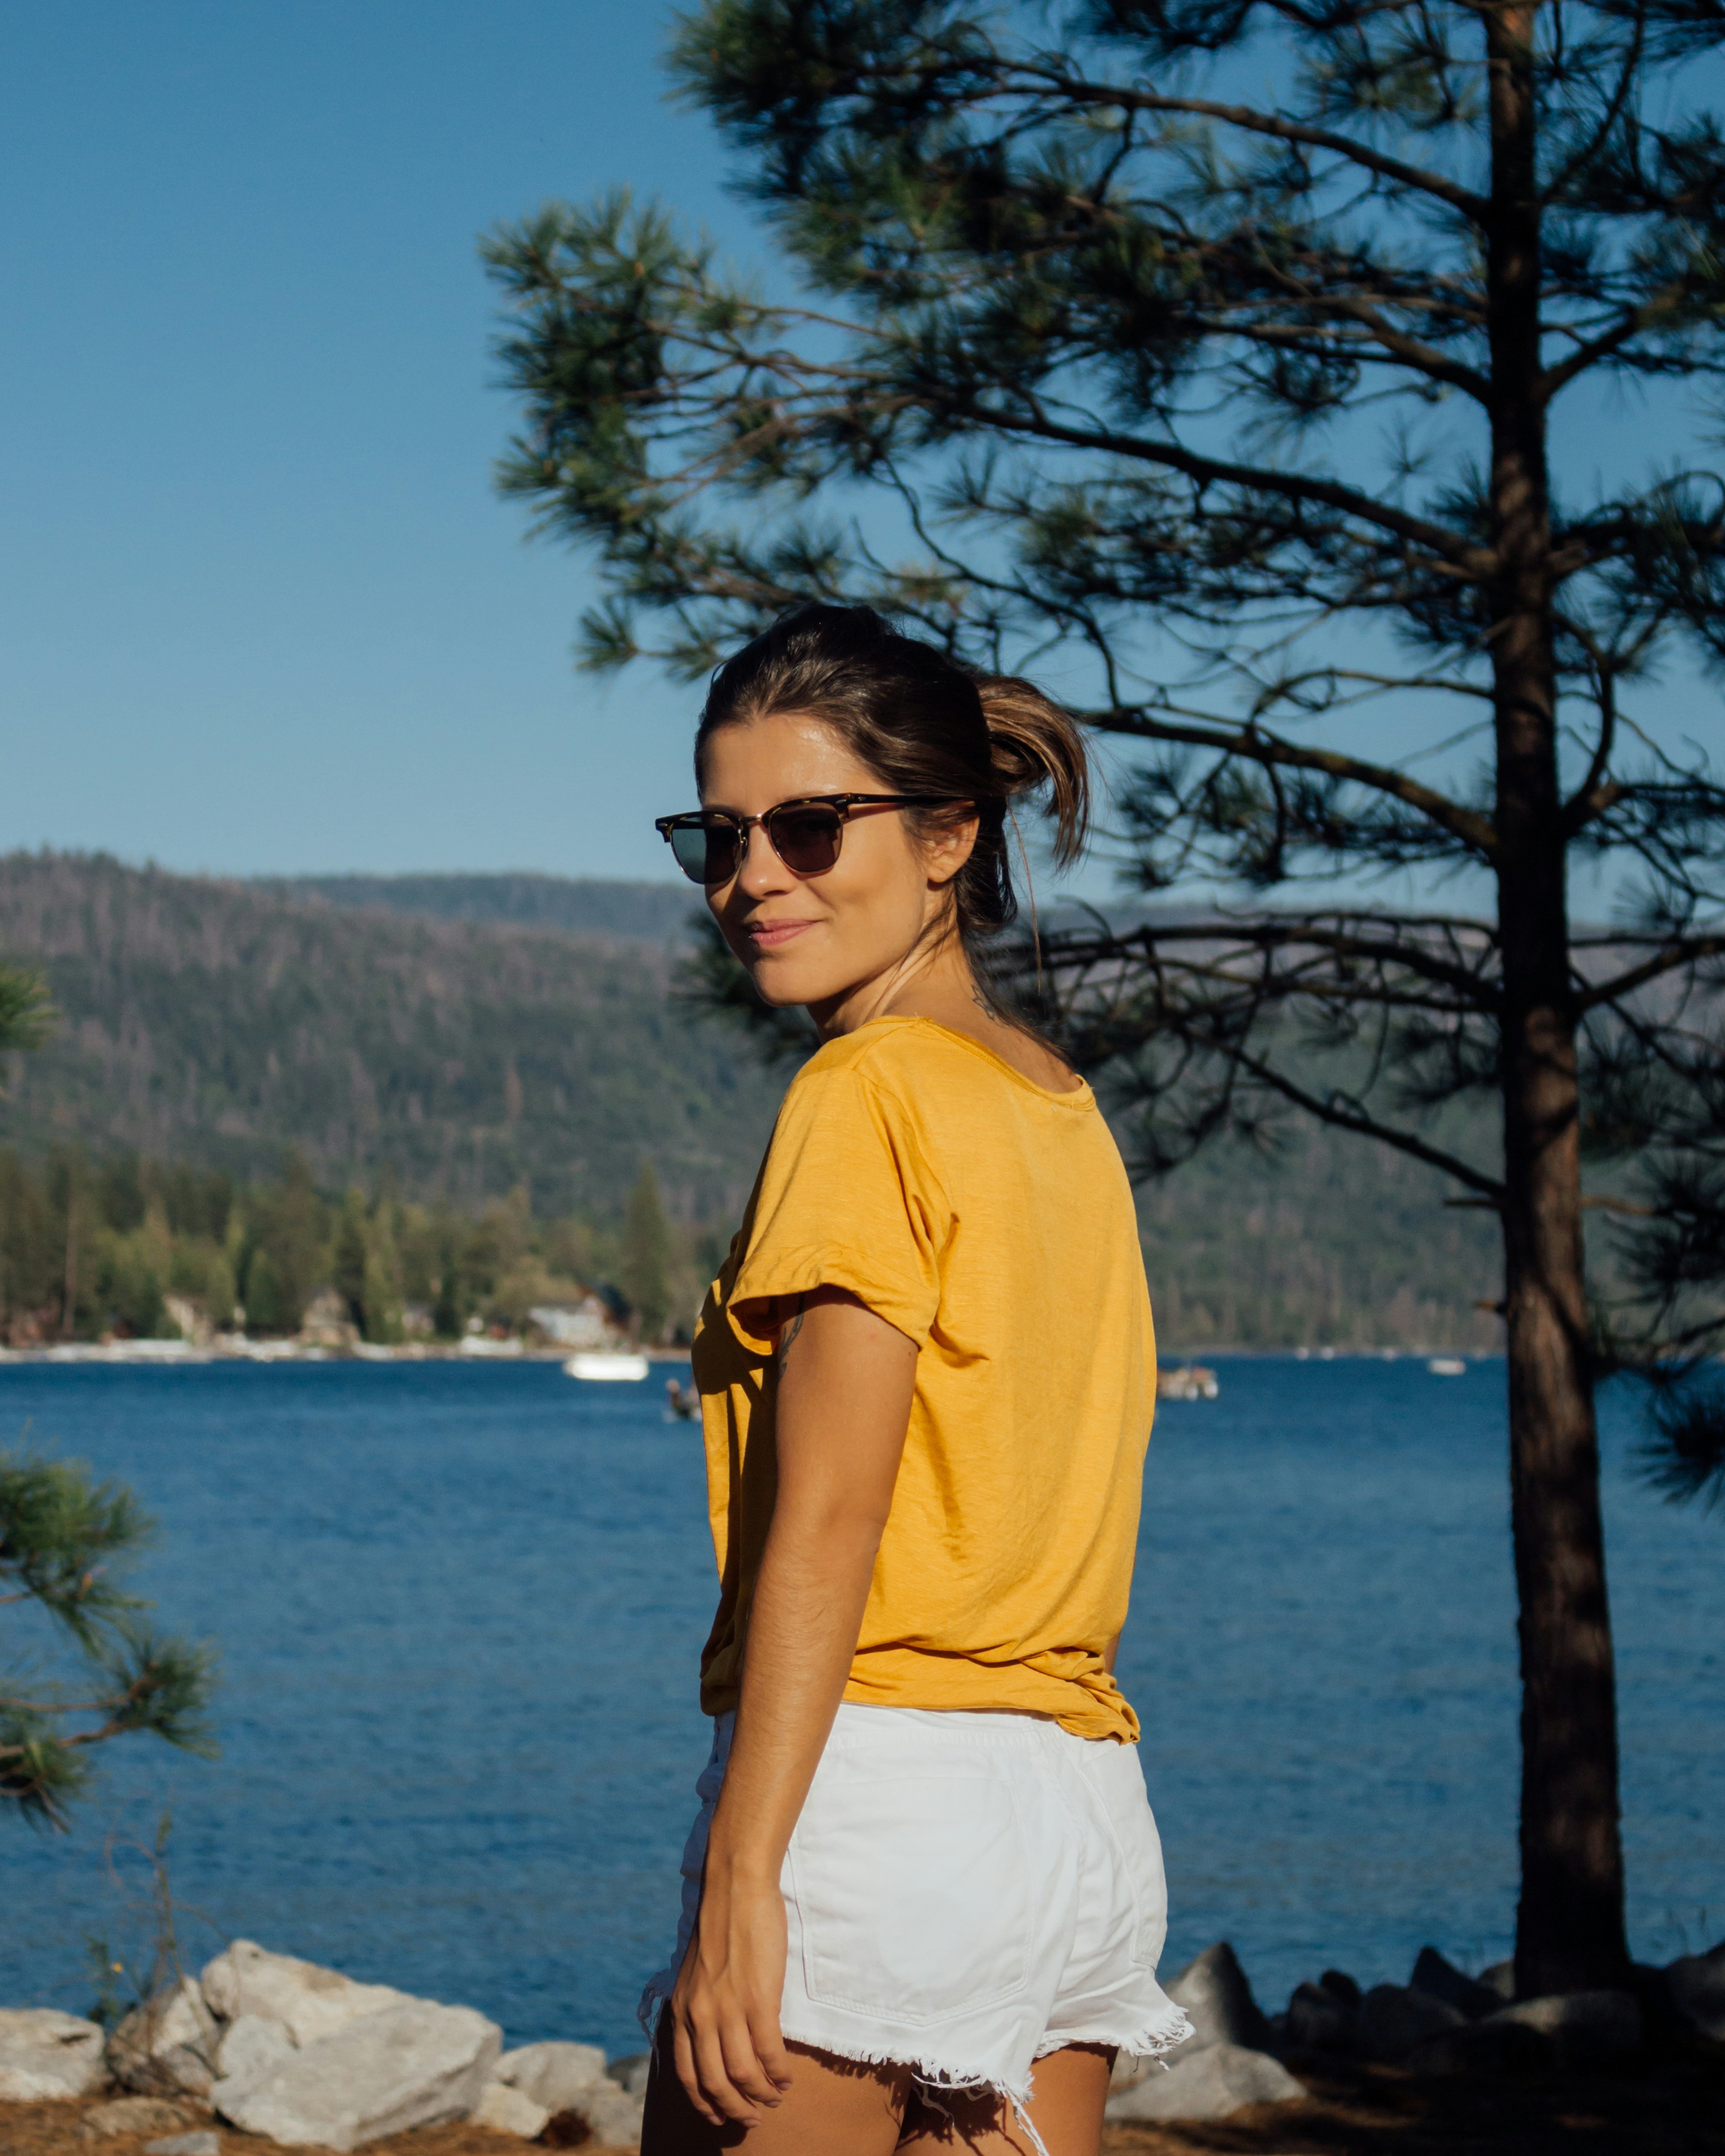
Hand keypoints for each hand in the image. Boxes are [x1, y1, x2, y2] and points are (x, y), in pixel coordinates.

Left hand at [668, 1858, 794, 2127]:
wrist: (736, 1887)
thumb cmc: (722, 1923)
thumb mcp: (696, 1971)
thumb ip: (700, 2004)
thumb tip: (712, 2037)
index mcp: (682, 2009)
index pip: (686, 2074)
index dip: (704, 2102)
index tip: (719, 2116)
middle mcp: (700, 2015)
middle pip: (715, 2083)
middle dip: (735, 2109)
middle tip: (753, 2119)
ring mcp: (728, 2009)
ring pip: (742, 2074)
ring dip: (761, 2095)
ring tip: (774, 2098)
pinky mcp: (758, 1999)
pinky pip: (769, 2052)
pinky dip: (778, 2072)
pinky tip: (787, 2077)